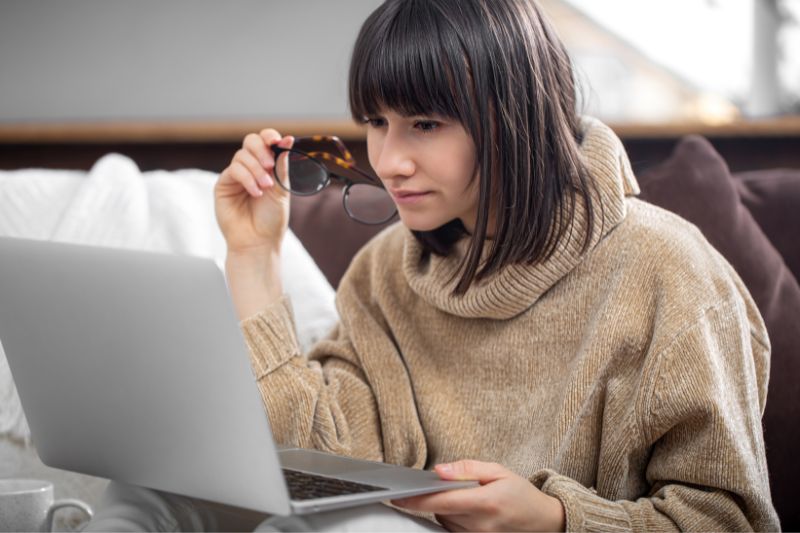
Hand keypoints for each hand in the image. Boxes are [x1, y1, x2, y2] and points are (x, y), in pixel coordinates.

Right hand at [215, 129, 293, 253]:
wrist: (258, 241)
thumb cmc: (271, 219)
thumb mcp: (282, 190)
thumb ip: (282, 166)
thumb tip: (288, 139)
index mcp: (267, 167)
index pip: (266, 142)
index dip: (270, 136)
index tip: (277, 142)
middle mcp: (251, 168)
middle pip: (250, 141)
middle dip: (261, 150)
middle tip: (270, 165)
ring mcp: (236, 175)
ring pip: (242, 156)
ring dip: (256, 169)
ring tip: (265, 187)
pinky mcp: (224, 184)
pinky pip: (234, 170)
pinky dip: (247, 178)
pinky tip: (255, 192)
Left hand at [392, 460, 564, 531]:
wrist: (543, 521)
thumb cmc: (521, 494)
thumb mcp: (497, 471)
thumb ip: (466, 469)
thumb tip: (439, 471)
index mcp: (485, 503)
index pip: (440, 502)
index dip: (416, 499)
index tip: (397, 496)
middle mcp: (480, 526)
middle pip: (439, 511)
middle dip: (436, 496)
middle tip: (451, 484)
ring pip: (444, 521)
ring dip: (446, 508)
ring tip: (468, 498)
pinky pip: (453, 530)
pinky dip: (453, 518)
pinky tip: (467, 510)